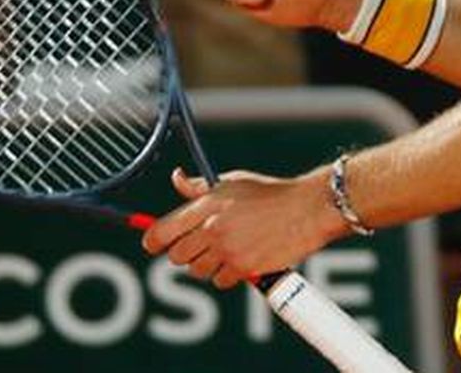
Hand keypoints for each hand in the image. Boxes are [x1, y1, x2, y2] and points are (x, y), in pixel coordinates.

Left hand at [140, 166, 345, 288]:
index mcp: (206, 205)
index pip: (161, 231)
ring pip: (197, 271)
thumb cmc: (270, 193)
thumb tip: (176, 179)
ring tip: (227, 248)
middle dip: (185, 252)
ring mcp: (227, 250)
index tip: (154, 244)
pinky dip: (228, 274)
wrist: (306, 209)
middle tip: (201, 244)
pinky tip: (241, 258)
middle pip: (176, 256)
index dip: (153, 240)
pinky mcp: (243, 268)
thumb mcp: (232, 182)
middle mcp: (212, 228)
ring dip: (208, 264)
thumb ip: (199, 187)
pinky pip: (220, 281)